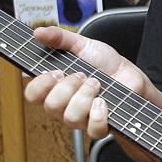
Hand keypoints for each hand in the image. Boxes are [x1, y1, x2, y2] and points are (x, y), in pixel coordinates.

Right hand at [23, 26, 151, 139]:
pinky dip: (98, 114)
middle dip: (69, 86)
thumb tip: (38, 32)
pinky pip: (93, 130)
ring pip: (71, 118)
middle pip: (51, 106)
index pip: (32, 95)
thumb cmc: (103, 62)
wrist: (129, 74)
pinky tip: (103, 101)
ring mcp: (81, 118)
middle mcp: (63, 105)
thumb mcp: (81, 44)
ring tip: (96, 84)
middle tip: (82, 75)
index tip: (55, 73)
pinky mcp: (99, 126)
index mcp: (54, 87)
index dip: (40, 85)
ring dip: (85, 96)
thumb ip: (59, 37)